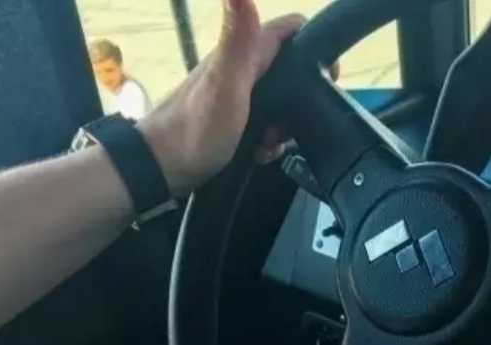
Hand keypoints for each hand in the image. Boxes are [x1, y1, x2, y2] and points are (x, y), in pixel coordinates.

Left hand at [139, 0, 302, 196]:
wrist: (162, 168)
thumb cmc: (198, 127)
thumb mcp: (227, 83)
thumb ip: (239, 38)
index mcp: (245, 52)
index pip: (292, 30)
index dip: (314, 43)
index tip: (327, 76)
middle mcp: (243, 67)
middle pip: (291, 70)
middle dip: (301, 96)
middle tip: (294, 121)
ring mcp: (239, 94)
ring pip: (282, 101)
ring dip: (285, 123)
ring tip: (272, 141)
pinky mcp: (235, 120)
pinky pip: (267, 124)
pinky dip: (269, 140)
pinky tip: (261, 152)